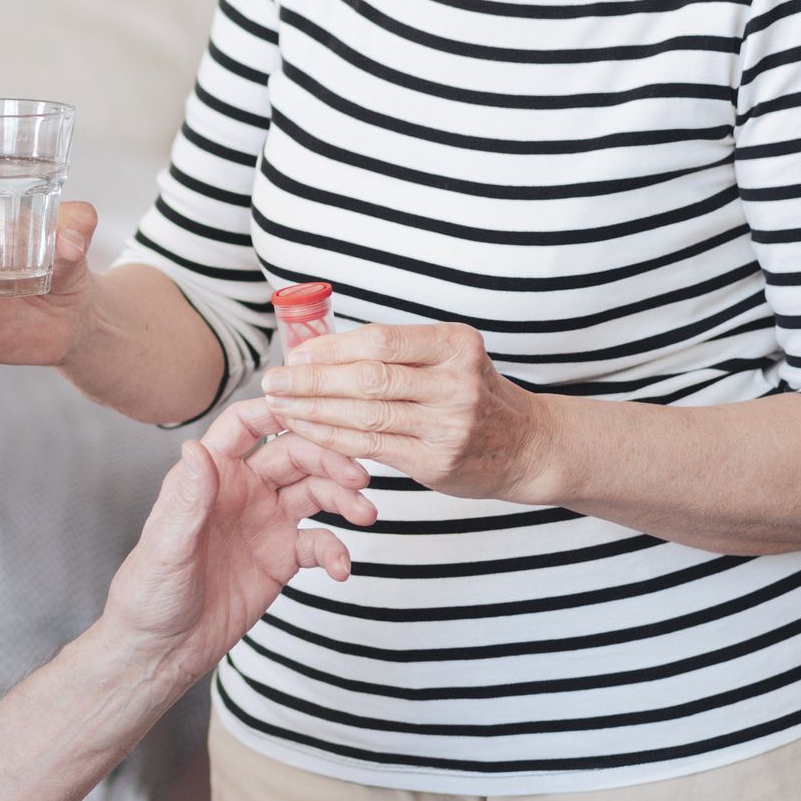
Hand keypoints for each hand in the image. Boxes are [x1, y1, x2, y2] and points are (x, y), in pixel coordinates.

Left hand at [100, 398, 377, 683]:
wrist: (163, 650)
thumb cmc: (148, 593)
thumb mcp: (165, 545)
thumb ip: (186, 499)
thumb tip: (194, 447)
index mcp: (209, 474)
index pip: (245, 425)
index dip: (278, 410)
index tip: (314, 407)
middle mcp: (242, 490)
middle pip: (294, 455)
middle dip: (329, 460)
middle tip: (359, 475)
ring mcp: (266, 521)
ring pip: (315, 493)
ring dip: (344, 499)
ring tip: (366, 514)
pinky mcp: (282, 557)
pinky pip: (318, 543)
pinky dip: (335, 551)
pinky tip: (340, 569)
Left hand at [259, 322, 558, 500]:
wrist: (528, 446)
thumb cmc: (473, 395)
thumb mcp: (450, 358)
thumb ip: (396, 353)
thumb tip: (317, 347)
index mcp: (456, 344)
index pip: (381, 339)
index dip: (331, 347)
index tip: (296, 353)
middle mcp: (456, 382)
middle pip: (368, 377)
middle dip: (311, 380)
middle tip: (273, 381)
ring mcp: (449, 424)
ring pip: (365, 415)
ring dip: (313, 411)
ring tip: (279, 407)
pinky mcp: (437, 461)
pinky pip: (371, 447)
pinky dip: (331, 438)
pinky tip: (305, 432)